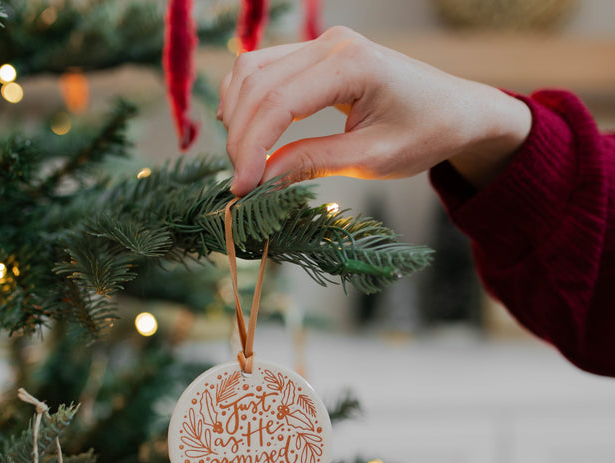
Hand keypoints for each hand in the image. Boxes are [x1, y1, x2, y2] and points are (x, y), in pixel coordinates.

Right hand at [219, 26, 531, 195]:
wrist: (455, 110)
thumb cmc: (425, 133)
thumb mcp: (371, 158)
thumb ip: (313, 162)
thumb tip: (261, 178)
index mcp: (351, 64)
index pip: (278, 103)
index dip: (251, 148)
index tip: (242, 189)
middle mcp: (331, 43)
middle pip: (256, 85)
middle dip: (240, 137)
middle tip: (241, 183)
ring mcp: (322, 43)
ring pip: (251, 72)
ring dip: (237, 117)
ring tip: (243, 162)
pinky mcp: (316, 55)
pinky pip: (264, 70)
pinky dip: (247, 102)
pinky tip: (247, 132)